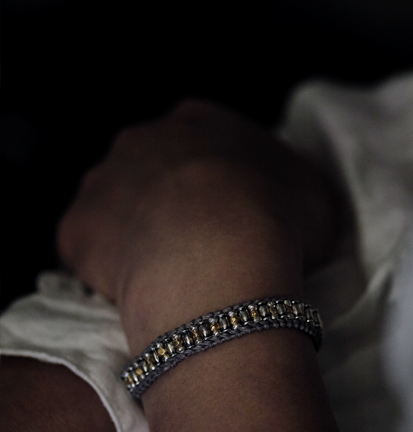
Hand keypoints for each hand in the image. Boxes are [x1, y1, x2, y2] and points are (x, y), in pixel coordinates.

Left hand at [56, 102, 343, 431]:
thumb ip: (298, 194)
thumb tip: (296, 213)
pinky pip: (89, 255)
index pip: (203, 145)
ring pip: (115, 216)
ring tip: (156, 295)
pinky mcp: (77, 231)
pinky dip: (105, 279)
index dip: (217, 192)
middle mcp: (147, 143)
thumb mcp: (314, 200)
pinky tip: (127, 305)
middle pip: (152, 179)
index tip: (223, 227)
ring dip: (132, 249)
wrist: (217, 264)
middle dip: (169, 217)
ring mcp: (106, 184)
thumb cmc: (275, 226)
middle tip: (188, 265)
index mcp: (203, 123)